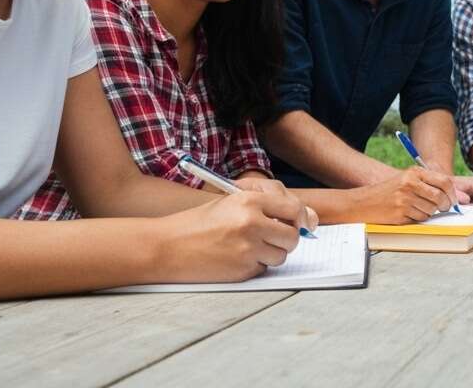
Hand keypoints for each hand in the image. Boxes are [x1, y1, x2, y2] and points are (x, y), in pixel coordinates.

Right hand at [159, 187, 306, 281]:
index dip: (301, 218)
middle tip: (273, 237)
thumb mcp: (230, 202)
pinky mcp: (242, 270)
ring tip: (247, 247)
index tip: (302, 223)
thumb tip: (306, 219)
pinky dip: (255, 265)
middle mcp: (252, 223)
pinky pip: (263, 269)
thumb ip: (266, 206)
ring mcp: (248, 249)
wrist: (166, 247)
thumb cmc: (197, 223)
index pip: (294, 209)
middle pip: (292, 236)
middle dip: (286, 239)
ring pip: (281, 256)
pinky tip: (234, 258)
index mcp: (249, 201)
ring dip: (270, 254)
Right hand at [353, 168, 457, 223]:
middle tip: (443, 208)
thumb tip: (457, 196)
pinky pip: (420, 219)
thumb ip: (429, 184)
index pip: (444, 181)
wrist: (363, 202)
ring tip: (416, 208)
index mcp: (414, 173)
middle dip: (445, 206)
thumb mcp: (407, 180)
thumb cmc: (388, 191)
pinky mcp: (400, 213)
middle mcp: (410, 184)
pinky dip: (418, 218)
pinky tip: (407, 213)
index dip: (453, 193)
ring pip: (431, 210)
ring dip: (428, 213)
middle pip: (440, 197)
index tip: (453, 200)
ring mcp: (405, 199)